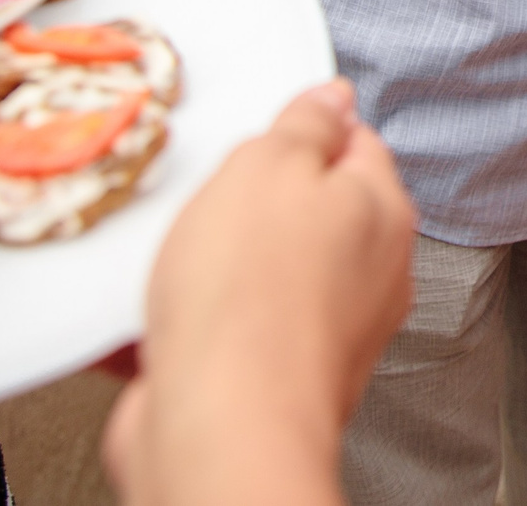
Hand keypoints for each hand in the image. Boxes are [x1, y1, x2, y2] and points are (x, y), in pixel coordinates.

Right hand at [104, 81, 414, 505]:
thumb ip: (303, 125)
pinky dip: (177, 324)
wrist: (217, 429)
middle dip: (243, 202)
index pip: (356, 144)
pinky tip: (146, 320)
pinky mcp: (263, 379)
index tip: (257, 134)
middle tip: (205, 201)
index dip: (302, 131)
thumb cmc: (252, 300)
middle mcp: (363, 278)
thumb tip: (331, 97)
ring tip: (170, 264)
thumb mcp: (271, 167)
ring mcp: (316, 333)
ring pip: (252, 274)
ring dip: (202, 266)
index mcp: (380, 215)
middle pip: (301, 211)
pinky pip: (215, 332)